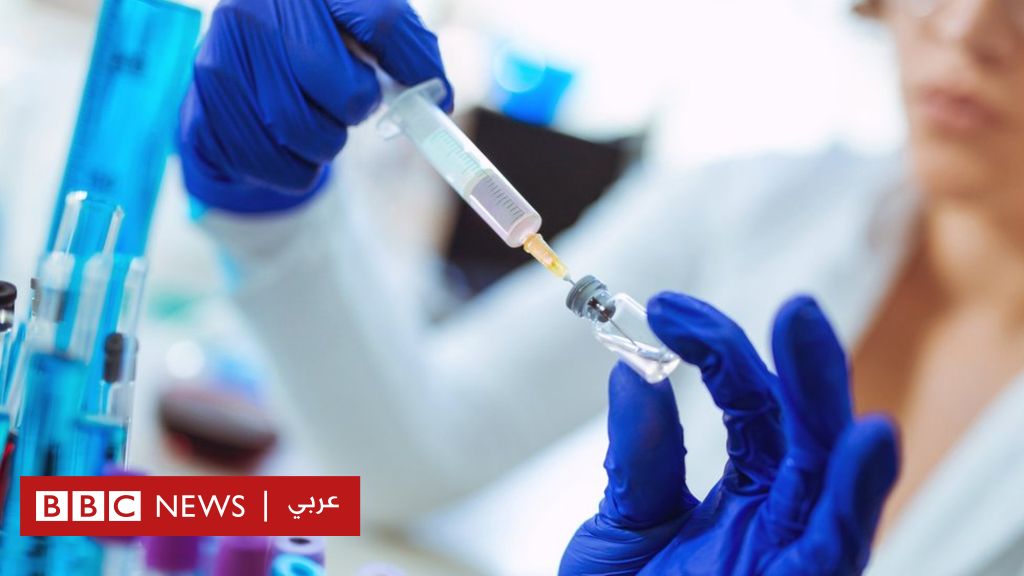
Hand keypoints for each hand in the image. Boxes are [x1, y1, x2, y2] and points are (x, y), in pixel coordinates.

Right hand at [179, 0, 451, 212]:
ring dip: (326, 142)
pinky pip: (280, 168)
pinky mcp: (202, 112)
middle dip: (358, 109)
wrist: (234, 74)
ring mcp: (220, 60)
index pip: (382, 22)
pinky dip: (297, 169)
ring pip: (310, 136)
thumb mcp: (353, 25)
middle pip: (350, 93)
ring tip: (311, 118)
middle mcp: (253, 8)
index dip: (416, 65)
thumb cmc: (310, 46)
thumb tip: (438, 96)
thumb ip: (401, 45)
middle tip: (348, 102)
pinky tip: (283, 141)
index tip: (433, 96)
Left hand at [560, 293, 899, 575]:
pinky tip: (868, 439)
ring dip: (828, 407)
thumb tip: (631, 369)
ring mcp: (794, 556)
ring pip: (831, 476)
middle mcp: (779, 518)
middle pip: (805, 430)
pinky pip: (839, 546)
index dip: (717, 350)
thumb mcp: (620, 530)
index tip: (666, 308)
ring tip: (810, 335)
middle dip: (801, 365)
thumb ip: (639, 457)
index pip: (747, 404)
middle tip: (790, 306)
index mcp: (743, 493)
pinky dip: (853, 495)